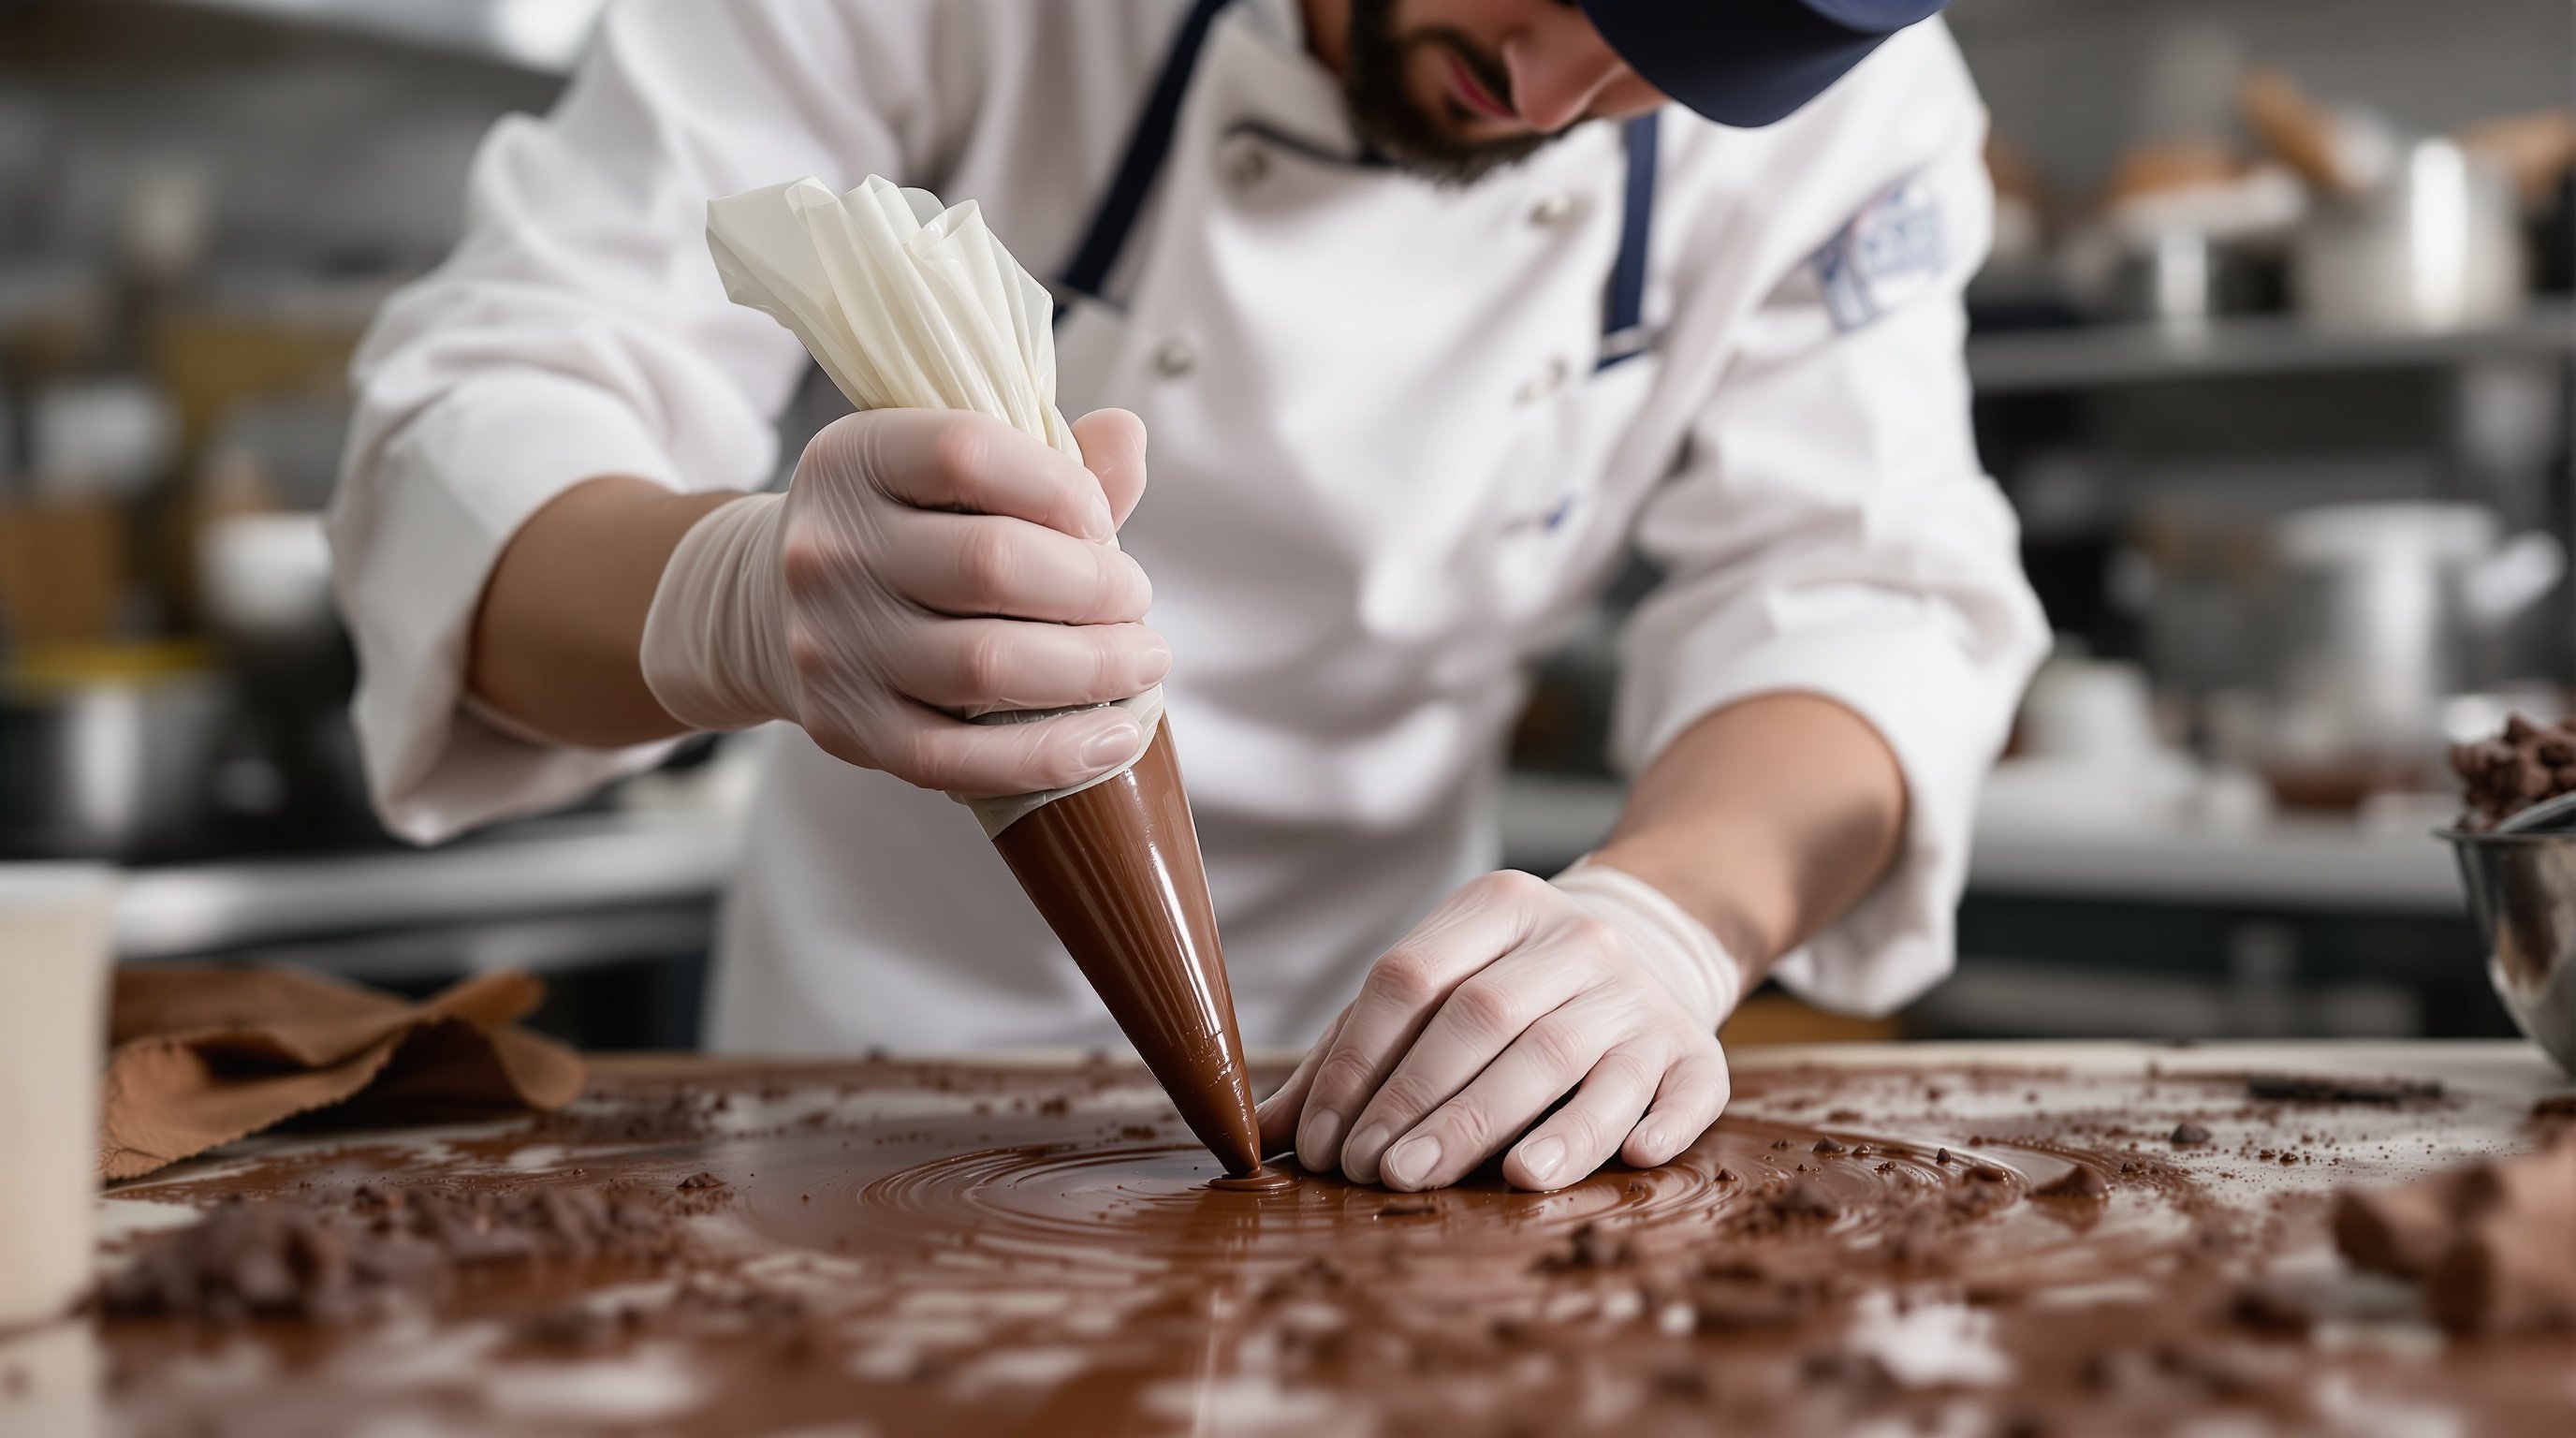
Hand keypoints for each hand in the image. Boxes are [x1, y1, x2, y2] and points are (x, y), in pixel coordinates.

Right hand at [640, 407, 1166, 794]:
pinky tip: (1115, 738)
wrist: (769, 606)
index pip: (969, 455)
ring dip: (1093, 669)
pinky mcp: (845, 727)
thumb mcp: (950, 474)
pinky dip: (1051, 754)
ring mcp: (831, 644)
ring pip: (985, 667)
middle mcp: (830, 549)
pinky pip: (959, 759)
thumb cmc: (902, 531)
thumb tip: (1126, 436)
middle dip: (1097, 588)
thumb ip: (1045, 459)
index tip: (1102, 521)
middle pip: (993, 567)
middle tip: (1137, 600)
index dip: (1063, 487)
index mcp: (858, 458)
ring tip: (1143, 661)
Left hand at [1256, 865, 1743, 1191]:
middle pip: (1485, 1021)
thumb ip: (1353, 1053)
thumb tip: (1261, 1135)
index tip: (1321, 1142)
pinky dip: (1657, 1122)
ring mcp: (1639, 994)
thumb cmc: (1507, 990)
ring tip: (1471, 1181)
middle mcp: (1574, 939)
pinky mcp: (1697, 1048)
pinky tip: (1629, 1157)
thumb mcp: (1434, 989)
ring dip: (1511, 1122)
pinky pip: (1687, 1086)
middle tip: (1378, 1174)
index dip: (1358, 1064)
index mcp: (1496, 905)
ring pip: (1570, 1057)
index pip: (1409, 978)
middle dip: (1423, 1104)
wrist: (1649, 950)